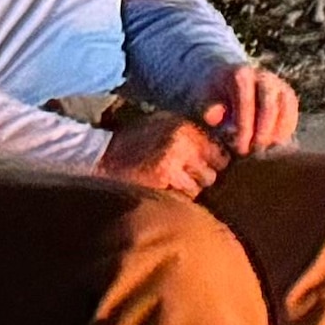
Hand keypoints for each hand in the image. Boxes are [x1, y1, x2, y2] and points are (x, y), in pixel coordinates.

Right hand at [100, 107, 226, 197]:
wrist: (100, 156)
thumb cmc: (134, 143)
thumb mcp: (163, 127)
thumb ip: (191, 136)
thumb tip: (225, 150)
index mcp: (184, 127)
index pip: (220, 151)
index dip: (214, 162)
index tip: (203, 167)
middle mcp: (182, 141)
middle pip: (215, 170)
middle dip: (202, 177)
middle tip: (183, 177)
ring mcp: (173, 159)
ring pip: (202, 185)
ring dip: (190, 188)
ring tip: (170, 183)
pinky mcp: (162, 177)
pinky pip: (185, 195)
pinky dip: (177, 197)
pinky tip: (161, 189)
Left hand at [202, 61, 299, 155]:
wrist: (223, 81)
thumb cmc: (210, 96)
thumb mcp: (202, 99)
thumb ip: (207, 108)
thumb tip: (215, 117)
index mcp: (240, 75)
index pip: (246, 102)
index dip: (244, 127)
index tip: (239, 148)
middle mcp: (263, 76)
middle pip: (269, 105)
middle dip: (262, 132)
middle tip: (253, 153)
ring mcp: (278, 84)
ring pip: (285, 108)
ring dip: (277, 132)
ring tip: (265, 151)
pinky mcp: (287, 94)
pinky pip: (292, 112)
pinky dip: (286, 129)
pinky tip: (275, 145)